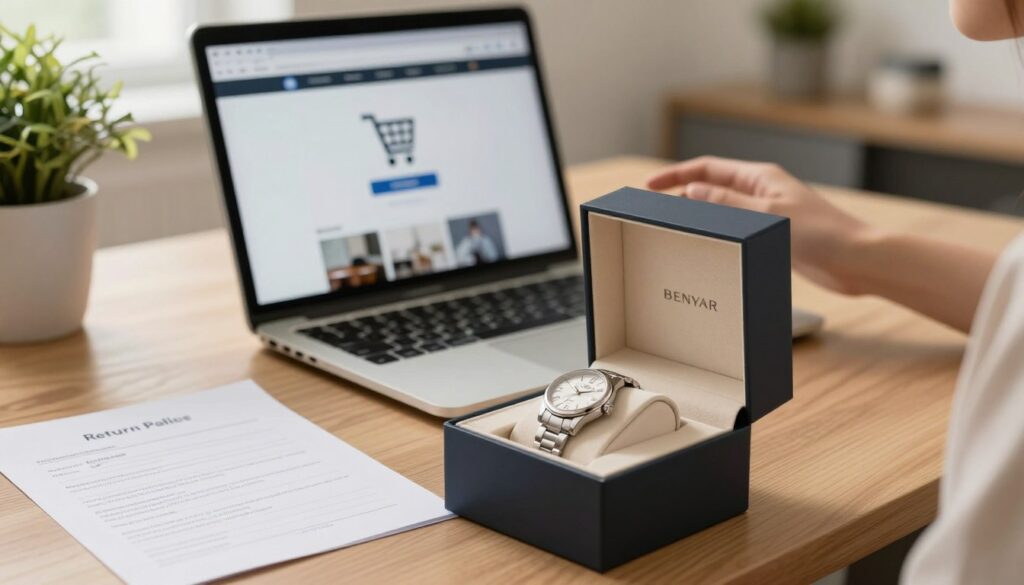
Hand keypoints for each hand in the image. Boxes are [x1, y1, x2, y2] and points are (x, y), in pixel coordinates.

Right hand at [646, 156, 876, 294]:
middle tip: (656, 212)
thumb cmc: (821, 234)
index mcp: (760, 178)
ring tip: (677, 232)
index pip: (707, 169)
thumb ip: (727, 204)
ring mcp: (769, 214)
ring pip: (723, 212)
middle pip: (712, 189)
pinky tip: (709, 249)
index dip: (676, 175)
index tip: (650, 186)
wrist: (857, 261)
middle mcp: (762, 192)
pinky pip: (738, 231)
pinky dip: (720, 236)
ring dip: (701, 219)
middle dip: (683, 197)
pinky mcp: (776, 237)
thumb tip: (692, 192)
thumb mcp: (767, 216)